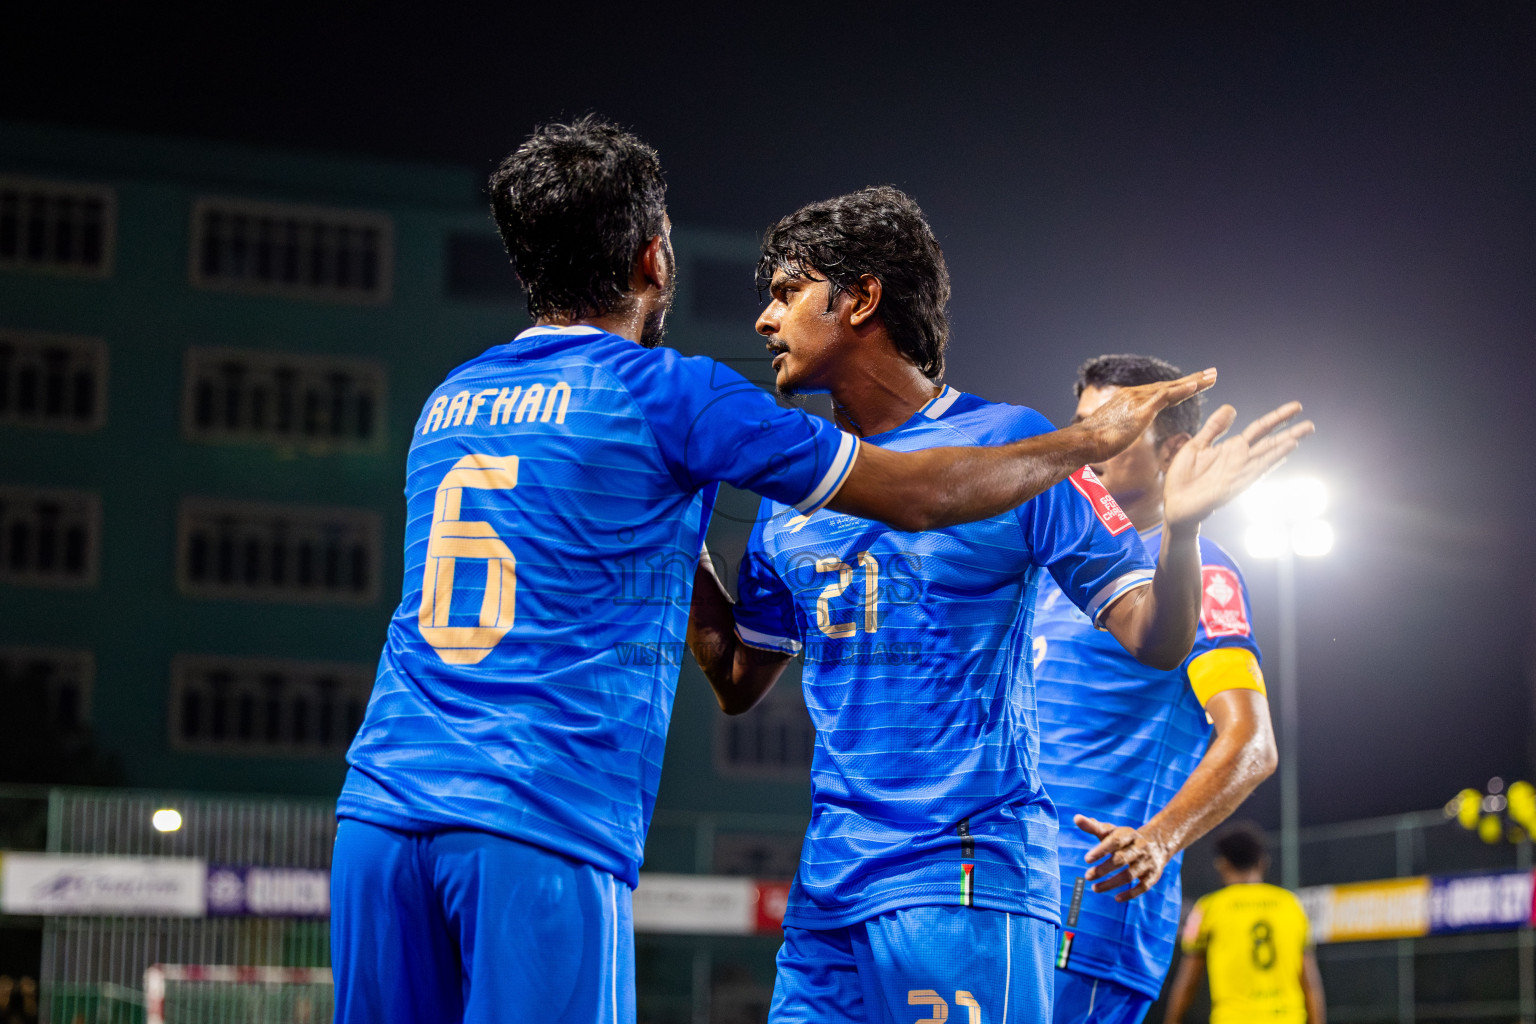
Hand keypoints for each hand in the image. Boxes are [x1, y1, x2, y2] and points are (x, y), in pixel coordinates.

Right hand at [1073, 369, 1218, 463]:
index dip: (1180, 387)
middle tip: (1212, 373)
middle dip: (1192, 380)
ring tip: (1212, 377)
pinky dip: (1181, 391)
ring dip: (1194, 382)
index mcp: (1130, 399)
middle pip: (1170, 385)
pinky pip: (1165, 397)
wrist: (1083, 442)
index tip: (1195, 384)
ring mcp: (1138, 400)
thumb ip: (1122, 426)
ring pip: (1171, 387)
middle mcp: (1135, 395)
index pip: (1160, 391)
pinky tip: (1195, 387)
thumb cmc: (1094, 442)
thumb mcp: (1112, 430)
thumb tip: (1122, 431)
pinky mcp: (1141, 410)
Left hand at [1076, 814, 1172, 901]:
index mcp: (1128, 835)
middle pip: (1121, 859)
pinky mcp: (1153, 875)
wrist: (1158, 843)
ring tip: (1094, 888)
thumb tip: (1076, 818)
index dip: (1101, 850)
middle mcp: (1140, 847)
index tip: (1087, 859)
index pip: (1115, 842)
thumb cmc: (1125, 838)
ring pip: (1130, 875)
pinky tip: (1116, 898)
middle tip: (1087, 876)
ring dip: (1111, 883)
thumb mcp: (1111, 831)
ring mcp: (1147, 862)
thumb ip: (1093, 827)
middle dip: (1104, 869)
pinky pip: (1143, 887)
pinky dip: (1130, 894)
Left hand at [1162, 401, 1314, 530]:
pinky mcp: (1234, 484)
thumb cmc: (1184, 477)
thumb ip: (1214, 427)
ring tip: (1301, 435)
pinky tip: (1283, 452)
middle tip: (1311, 424)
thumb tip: (1231, 407)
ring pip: (1267, 456)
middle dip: (1290, 432)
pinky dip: (1270, 460)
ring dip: (1284, 446)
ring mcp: (1239, 472)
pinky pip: (1255, 470)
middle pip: (1270, 442)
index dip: (1277, 417)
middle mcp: (1240, 459)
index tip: (1297, 407)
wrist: (1174, 503)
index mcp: (1232, 448)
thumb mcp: (1197, 445)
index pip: (1260, 428)